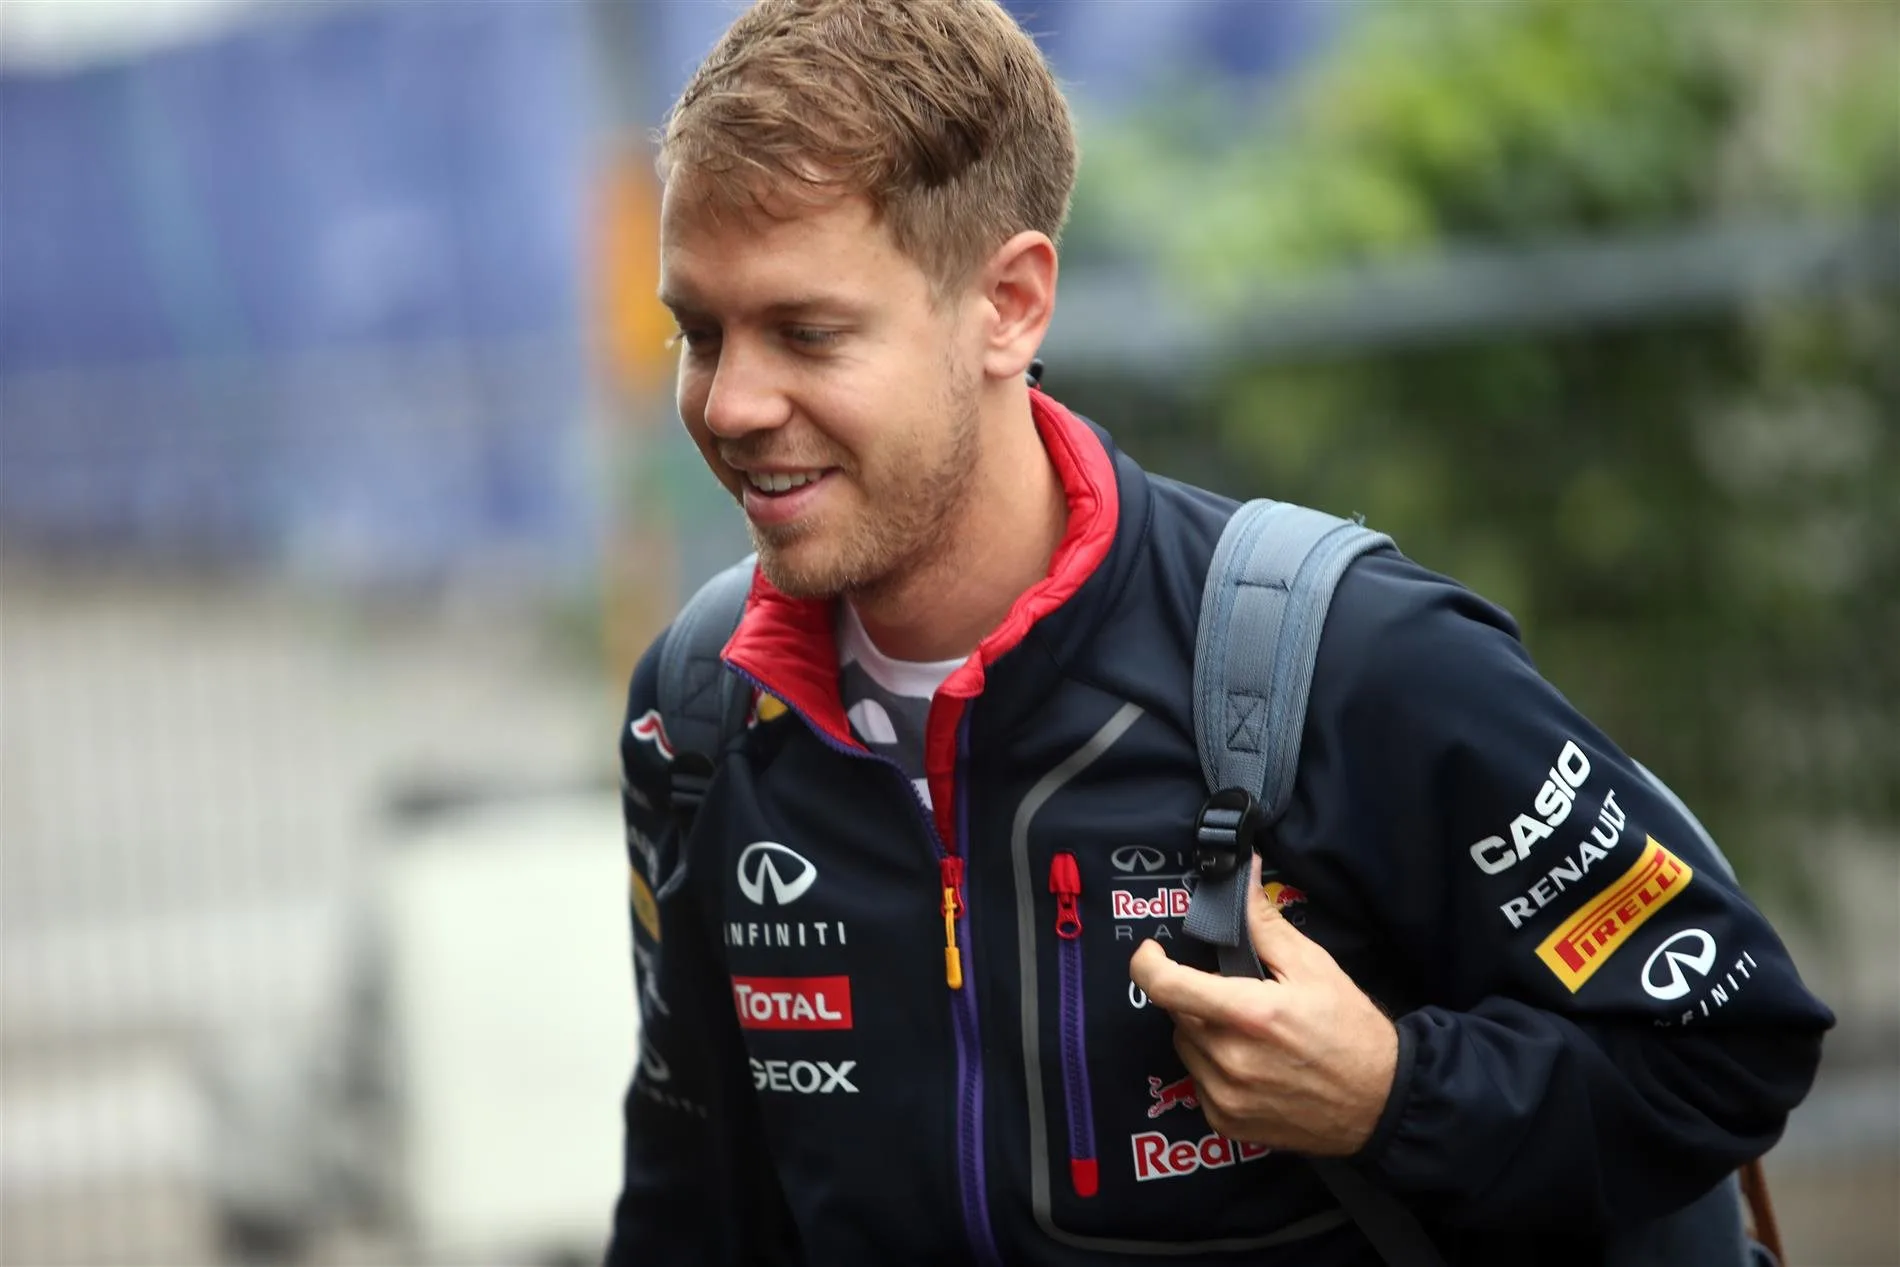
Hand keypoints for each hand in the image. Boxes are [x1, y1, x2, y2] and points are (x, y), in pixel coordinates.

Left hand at [1128, 855, 1397, 1155]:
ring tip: (1249, 1034)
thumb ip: (1264, 923)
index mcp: (1248, 1015)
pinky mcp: (1226, 1123)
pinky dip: (1214, 1069)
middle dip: (1198, 998)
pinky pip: (1198, 1083)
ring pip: (1186, 1048)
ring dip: (1203, 1034)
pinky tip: (1252, 1066)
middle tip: (1237, 997)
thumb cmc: (1349, 1029)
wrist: (1379, 1102)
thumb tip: (1240, 875)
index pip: (1166, 986)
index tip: (1151, 952)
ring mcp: (1226, 1097)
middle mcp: (1229, 1059)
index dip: (1146, 963)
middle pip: (1178, 1013)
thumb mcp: (1312, 965)